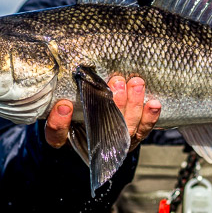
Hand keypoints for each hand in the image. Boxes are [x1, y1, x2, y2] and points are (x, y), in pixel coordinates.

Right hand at [44, 76, 161, 150]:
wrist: (92, 124)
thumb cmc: (74, 107)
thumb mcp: (62, 100)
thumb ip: (61, 93)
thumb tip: (64, 69)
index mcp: (65, 136)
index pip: (57, 134)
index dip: (59, 122)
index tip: (63, 105)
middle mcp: (90, 142)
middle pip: (101, 130)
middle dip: (112, 105)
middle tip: (116, 82)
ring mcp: (113, 142)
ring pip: (125, 129)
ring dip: (133, 105)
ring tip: (136, 84)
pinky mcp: (131, 138)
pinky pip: (142, 131)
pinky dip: (149, 118)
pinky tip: (154, 104)